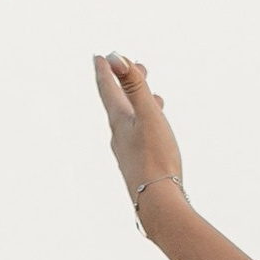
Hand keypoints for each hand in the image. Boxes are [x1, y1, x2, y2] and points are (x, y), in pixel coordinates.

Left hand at [93, 53, 184, 210]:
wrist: (159, 203)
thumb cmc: (155, 158)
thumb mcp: (148, 115)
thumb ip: (134, 85)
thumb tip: (115, 56)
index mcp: (119, 121)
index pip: (107, 90)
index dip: (105, 71)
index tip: (100, 57)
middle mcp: (119, 136)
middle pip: (120, 103)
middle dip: (126, 83)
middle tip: (134, 68)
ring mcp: (128, 153)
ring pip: (132, 121)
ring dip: (140, 105)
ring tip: (155, 97)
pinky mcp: (139, 167)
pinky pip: (140, 138)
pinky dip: (147, 125)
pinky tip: (156, 133)